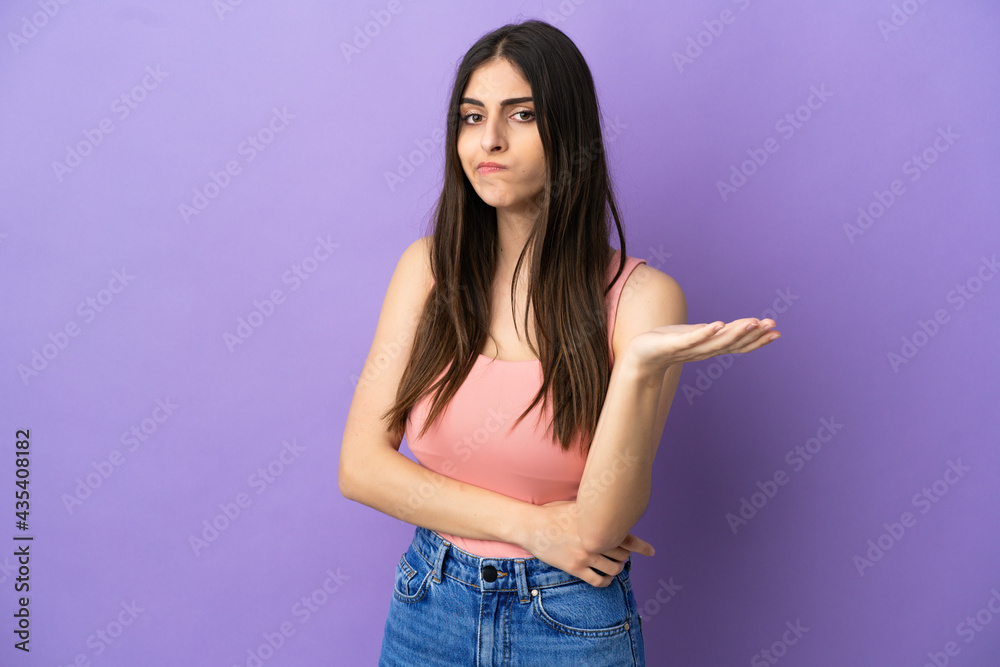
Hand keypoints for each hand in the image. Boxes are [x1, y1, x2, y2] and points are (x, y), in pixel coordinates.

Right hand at [520, 500, 654, 587]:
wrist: (532, 525)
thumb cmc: (553, 513)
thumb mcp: (577, 505)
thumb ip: (594, 511)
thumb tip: (608, 506)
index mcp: (597, 525)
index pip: (627, 537)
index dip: (642, 546)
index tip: (651, 551)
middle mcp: (594, 541)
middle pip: (622, 555)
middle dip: (624, 557)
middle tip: (620, 555)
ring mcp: (586, 556)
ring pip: (613, 570)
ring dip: (616, 570)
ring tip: (613, 567)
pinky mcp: (575, 568)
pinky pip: (598, 581)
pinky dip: (605, 582)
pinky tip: (604, 579)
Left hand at [626, 318, 779, 370]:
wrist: (640, 357)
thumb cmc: (667, 344)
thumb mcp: (695, 337)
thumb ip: (713, 334)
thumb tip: (730, 328)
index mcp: (710, 347)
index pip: (738, 344)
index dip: (757, 339)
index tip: (777, 332)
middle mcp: (703, 350)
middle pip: (733, 343)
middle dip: (753, 335)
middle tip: (773, 327)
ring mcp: (689, 348)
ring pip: (717, 341)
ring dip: (735, 333)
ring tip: (752, 323)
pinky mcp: (673, 344)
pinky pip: (691, 338)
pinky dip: (705, 332)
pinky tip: (717, 324)